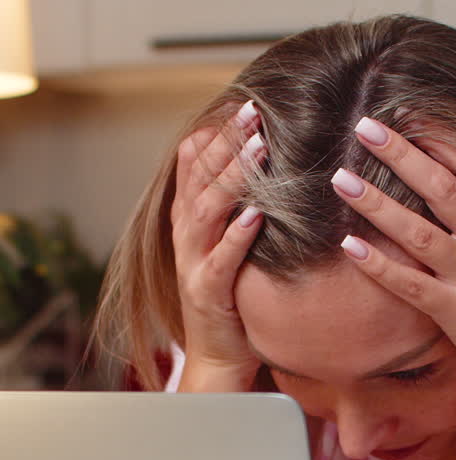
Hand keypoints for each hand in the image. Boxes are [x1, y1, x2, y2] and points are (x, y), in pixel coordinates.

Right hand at [172, 101, 265, 381]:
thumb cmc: (234, 298)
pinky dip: (237, 235)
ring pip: (207, 210)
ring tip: (258, 149)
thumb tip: (265, 163)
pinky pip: (222, 259)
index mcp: (190, 219)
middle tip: (254, 110)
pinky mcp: (208, 292)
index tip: (243, 100)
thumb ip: (238, 207)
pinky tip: (255, 215)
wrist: (218, 358)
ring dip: (233, 177)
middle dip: (226, 141)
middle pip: (201, 177)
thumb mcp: (230, 244)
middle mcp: (186, 235)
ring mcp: (194, 263)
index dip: (215, 131)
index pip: (194, 163)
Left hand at [331, 117, 455, 396]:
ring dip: (375, 202)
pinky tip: (349, 245)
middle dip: (399, 153)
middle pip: (440, 186)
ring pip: (417, 231)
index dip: (437, 136)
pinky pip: (409, 283)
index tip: (405, 114)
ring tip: (341, 180)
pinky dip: (378, 264)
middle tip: (364, 127)